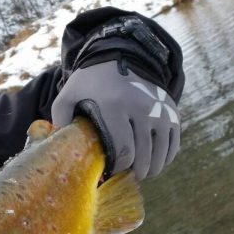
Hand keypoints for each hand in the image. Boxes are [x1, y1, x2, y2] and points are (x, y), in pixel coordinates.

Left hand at [52, 62, 179, 179]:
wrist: (119, 56)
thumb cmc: (90, 82)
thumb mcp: (68, 95)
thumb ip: (60, 120)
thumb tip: (62, 150)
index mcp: (114, 106)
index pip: (123, 150)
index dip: (118, 168)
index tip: (111, 172)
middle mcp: (141, 107)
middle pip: (143, 155)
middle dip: (135, 172)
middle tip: (126, 177)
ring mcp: (159, 109)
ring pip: (161, 152)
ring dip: (152, 169)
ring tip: (141, 173)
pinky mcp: (171, 110)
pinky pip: (174, 142)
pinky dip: (166, 157)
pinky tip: (155, 162)